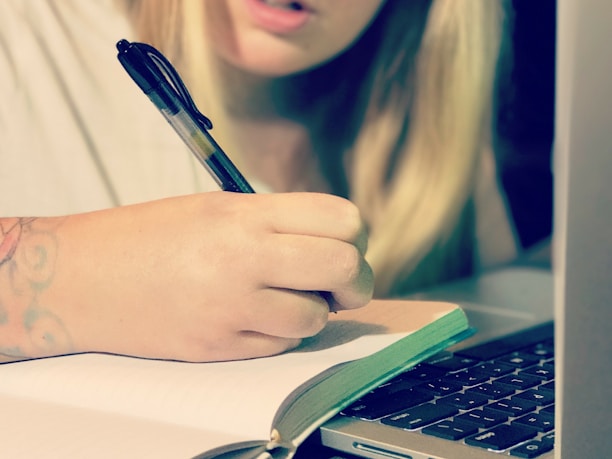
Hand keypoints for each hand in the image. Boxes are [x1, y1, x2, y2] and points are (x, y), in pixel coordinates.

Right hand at [3, 192, 372, 361]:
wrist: (82, 278)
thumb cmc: (149, 237)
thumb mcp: (217, 208)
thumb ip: (277, 224)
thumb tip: (335, 245)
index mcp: (245, 213)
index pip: (342, 219)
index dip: (354, 236)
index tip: (345, 246)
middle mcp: (244, 257)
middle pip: (345, 268)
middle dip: (354, 280)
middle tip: (340, 283)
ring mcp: (232, 307)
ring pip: (316, 318)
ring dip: (312, 311)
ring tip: (283, 298)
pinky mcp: (219, 347)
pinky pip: (281, 345)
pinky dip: (280, 334)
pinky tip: (253, 318)